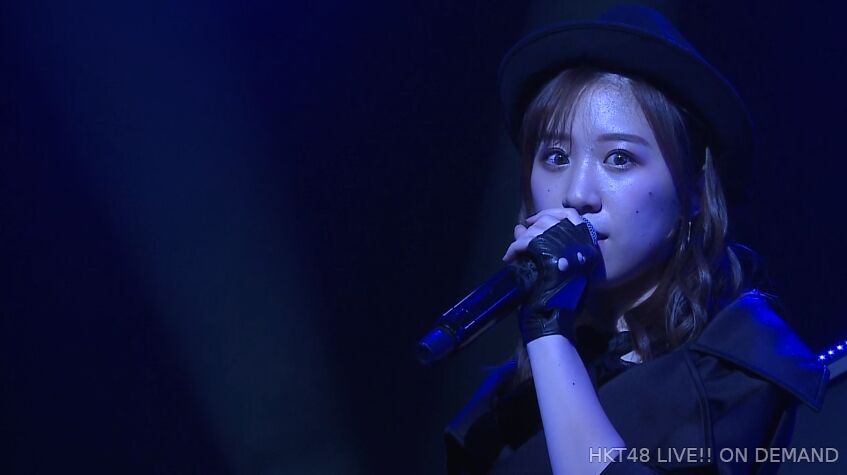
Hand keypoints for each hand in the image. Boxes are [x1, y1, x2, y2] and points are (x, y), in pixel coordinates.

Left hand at [505, 209, 599, 343]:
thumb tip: (521, 227)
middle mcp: (580, 243)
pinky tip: (509, 257)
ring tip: (515, 250)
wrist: (555, 320)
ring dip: (522, 239)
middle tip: (523, 229)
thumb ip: (546, 246)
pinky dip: (514, 249)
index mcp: (587, 246)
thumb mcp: (559, 268)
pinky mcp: (549, 255)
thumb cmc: (560, 299)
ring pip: (537, 230)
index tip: (537, 219)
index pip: (572, 216)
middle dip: (535, 223)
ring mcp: (565, 248)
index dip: (552, 214)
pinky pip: (525, 242)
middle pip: (552, 220)